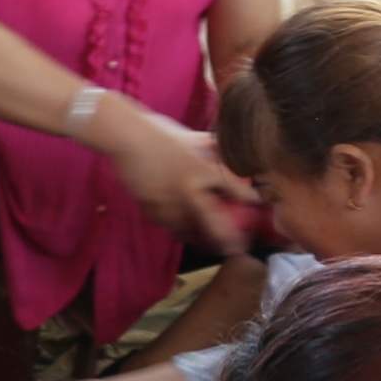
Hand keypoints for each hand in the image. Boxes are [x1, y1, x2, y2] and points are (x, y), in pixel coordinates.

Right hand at [98, 109, 255, 253]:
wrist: (124, 136)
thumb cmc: (157, 131)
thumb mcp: (188, 136)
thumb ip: (208, 146)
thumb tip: (223, 150)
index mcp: (200, 168)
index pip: (230, 186)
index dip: (246, 196)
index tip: (256, 203)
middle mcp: (186, 188)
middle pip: (211, 221)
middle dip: (225, 238)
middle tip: (234, 249)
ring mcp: (166, 201)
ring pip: (185, 228)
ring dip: (196, 237)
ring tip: (205, 244)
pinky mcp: (148, 206)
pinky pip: (163, 222)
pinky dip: (171, 225)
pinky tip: (175, 225)